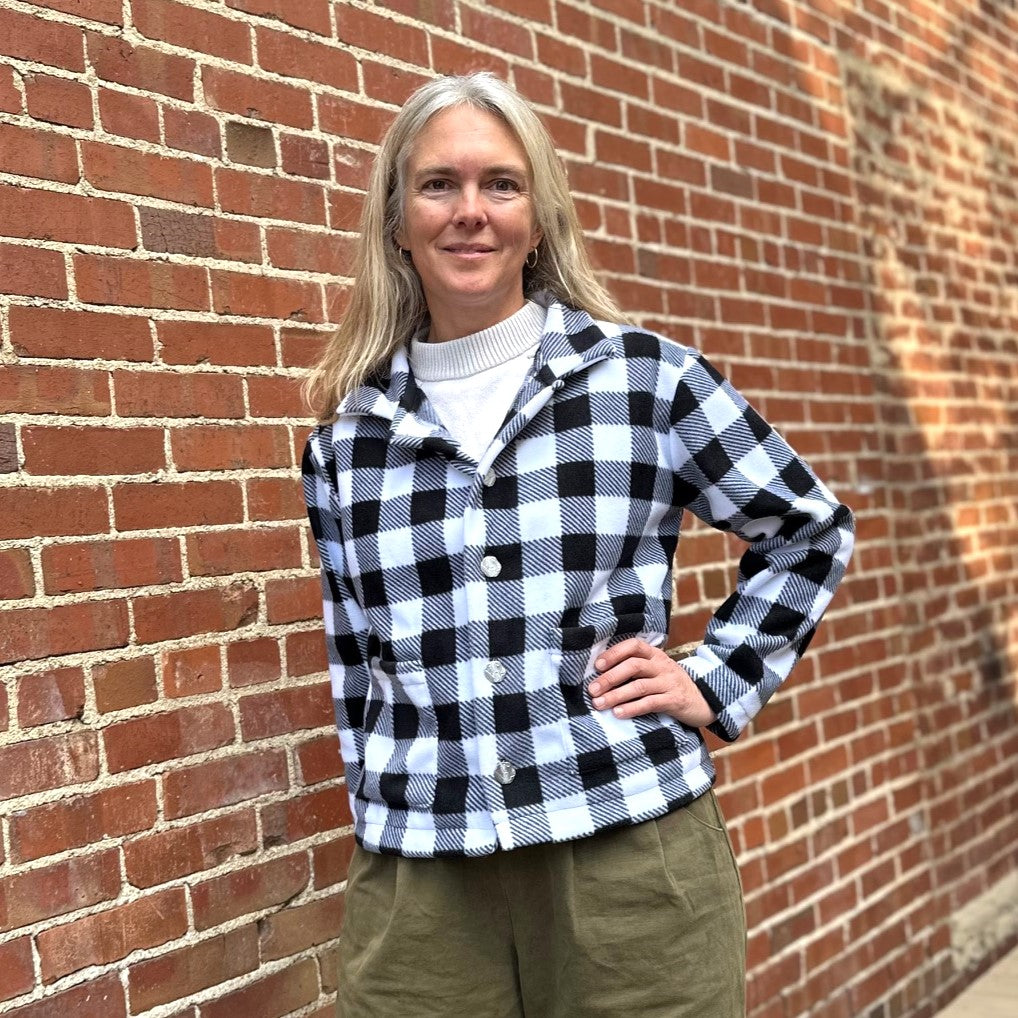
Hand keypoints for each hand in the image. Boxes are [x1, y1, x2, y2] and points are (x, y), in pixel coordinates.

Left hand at [587, 638, 716, 727]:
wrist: (704, 700)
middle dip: (610, 678)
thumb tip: (600, 674)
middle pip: (633, 666)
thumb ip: (635, 668)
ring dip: (616, 695)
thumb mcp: (656, 670)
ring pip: (639, 686)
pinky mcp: (675, 700)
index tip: (597, 665)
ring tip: (599, 704)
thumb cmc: (670, 684)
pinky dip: (632, 708)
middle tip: (592, 690)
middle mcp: (662, 666)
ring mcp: (669, 683)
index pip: (634, 645)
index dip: (614, 653)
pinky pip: (650, 703)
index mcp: (655, 655)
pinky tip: (618, 713)